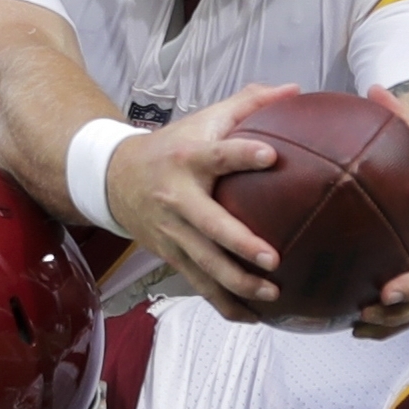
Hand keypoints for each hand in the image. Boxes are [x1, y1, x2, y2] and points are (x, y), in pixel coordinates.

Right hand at [104, 83, 296, 320]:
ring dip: (237, 283)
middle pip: (209, 226)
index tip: (272, 156)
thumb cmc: (172, 146)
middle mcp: (177, 198)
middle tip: (274, 258)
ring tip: (272, 294)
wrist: (114, 178)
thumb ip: (248, 103)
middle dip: (240, 244)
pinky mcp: (171, 255)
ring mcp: (172, 232)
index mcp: (188, 159)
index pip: (218, 155)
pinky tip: (252, 318)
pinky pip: (198, 284)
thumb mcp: (203, 119)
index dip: (243, 155)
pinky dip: (224, 304)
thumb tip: (294, 90)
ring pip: (204, 264)